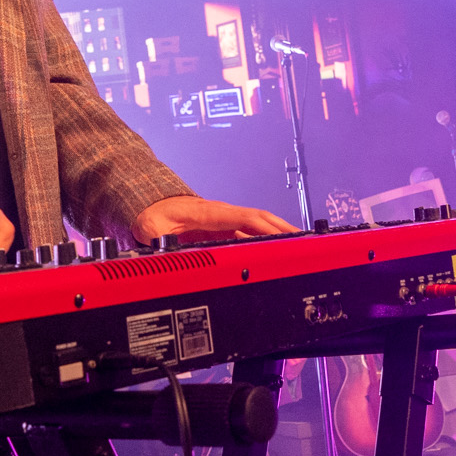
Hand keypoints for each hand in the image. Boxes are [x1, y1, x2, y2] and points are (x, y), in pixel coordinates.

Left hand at [132, 196, 295, 244]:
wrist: (149, 206)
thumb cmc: (152, 215)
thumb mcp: (152, 228)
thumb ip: (158, 239)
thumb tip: (165, 247)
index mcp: (207, 213)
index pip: (245, 218)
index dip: (267, 227)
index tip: (285, 235)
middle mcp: (221, 213)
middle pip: (260, 219)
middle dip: (284, 229)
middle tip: (306, 241)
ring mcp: (224, 219)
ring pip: (258, 225)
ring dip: (279, 233)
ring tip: (300, 246)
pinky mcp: (223, 227)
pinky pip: (250, 231)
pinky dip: (266, 238)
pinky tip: (277, 249)